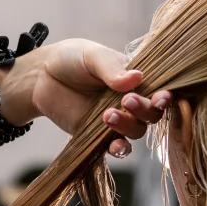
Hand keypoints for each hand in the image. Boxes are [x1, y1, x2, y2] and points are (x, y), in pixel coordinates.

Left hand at [0, 39, 172, 157]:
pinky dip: (120, 149)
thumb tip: (136, 78)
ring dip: (128, 126)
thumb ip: (112, 69)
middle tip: (126, 101)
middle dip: (144, 110)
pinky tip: (116, 145)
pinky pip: (117, 147)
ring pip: (136, 131)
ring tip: (107, 115)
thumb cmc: (71, 59)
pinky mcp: (99, 135)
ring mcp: (116, 119)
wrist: (41, 76)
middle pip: (151, 114)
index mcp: (136, 78)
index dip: (164, 97)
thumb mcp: (92, 56)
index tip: (161, 97)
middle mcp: (130, 100)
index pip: (158, 90)